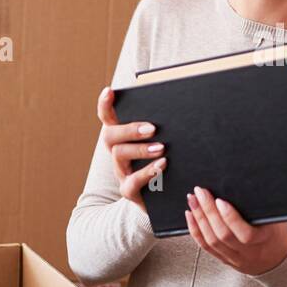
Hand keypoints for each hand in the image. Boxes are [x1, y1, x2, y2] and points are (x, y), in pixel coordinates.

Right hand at [97, 86, 165, 211]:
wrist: (164, 195)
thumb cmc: (165, 161)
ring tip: (162, 148)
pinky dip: (147, 172)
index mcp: (122, 137)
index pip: (107, 118)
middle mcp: (117, 152)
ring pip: (119, 155)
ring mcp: (121, 171)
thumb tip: (182, 108)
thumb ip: (163, 127)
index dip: (105, 104)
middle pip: (110, 136)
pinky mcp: (129, 190)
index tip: (109, 91)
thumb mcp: (162, 141)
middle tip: (152, 128)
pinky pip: (132, 181)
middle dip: (130, 129)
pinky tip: (162, 165)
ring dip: (141, 149)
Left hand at [185, 186, 286, 275]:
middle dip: (208, 211)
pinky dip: (195, 230)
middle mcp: (247, 252)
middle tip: (200, 192)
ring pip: (211, 241)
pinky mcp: (223, 259)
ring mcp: (234, 258)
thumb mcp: (274, 220)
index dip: (230, 217)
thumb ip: (260, 207)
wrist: (276, 260)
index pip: (245, 234)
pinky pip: (205, 247)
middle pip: (222, 235)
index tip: (220, 200)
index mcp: (263, 241)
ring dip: (199, 218)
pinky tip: (190, 216)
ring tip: (193, 200)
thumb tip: (245, 184)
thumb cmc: (275, 235)